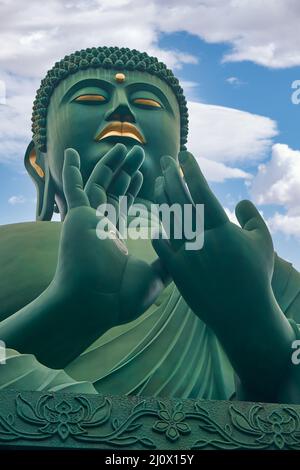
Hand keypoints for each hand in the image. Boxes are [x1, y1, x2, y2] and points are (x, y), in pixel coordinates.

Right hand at [54, 143, 164, 331]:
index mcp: (117, 239)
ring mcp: (89, 220)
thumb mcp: (153, 278)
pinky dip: (71, 170)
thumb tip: (185, 254)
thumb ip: (167, 263)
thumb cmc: (121, 299)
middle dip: (128, 172)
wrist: (94, 306)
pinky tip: (73, 152)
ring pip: (99, 184)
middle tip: (140, 155)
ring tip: (124, 147)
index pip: (128, 207)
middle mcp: (102, 226)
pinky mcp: (78, 216)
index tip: (149, 175)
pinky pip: (74, 188)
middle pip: (116, 191)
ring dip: (111, 165)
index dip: (137, 190)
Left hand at [152, 151, 295, 398]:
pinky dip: (159, 230)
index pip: (200, 189)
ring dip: (161, 197)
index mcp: (220, 227)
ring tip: (158, 182)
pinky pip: (161, 245)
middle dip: (171, 175)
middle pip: (179, 198)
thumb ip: (252, 216)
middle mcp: (199, 238)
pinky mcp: (176, 272)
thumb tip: (241, 201)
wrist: (242, 314)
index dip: (191, 170)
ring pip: (167, 218)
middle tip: (166, 161)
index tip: (185, 156)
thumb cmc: (256, 276)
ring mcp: (185, 255)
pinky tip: (157, 220)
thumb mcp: (262, 241)